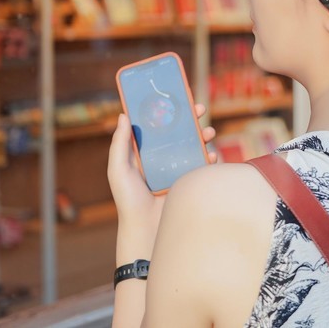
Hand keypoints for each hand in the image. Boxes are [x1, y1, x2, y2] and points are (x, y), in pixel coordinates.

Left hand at [107, 104, 215, 260]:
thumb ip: (119, 143)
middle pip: (179, 132)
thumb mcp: (118, 169)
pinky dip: (210, 158)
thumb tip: (122, 115)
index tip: (175, 96)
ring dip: (203, 135)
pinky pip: (203, 166)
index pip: (156, 126)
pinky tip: (210, 157)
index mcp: (144, 153)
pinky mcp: (189, 182)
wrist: (146, 231)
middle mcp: (162, 159)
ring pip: (194, 146)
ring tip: (208, 133)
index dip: (166, 111)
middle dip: (190, 119)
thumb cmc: (128, 200)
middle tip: (199, 108)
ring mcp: (178, 170)